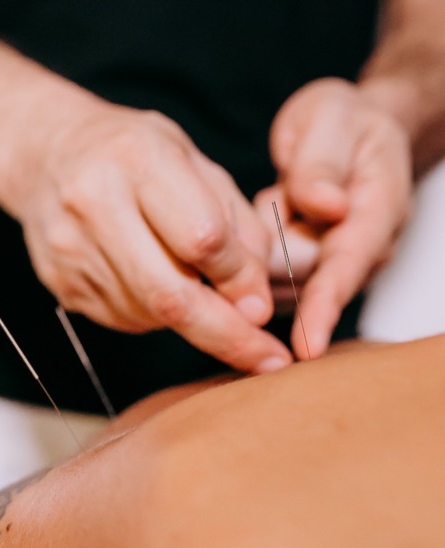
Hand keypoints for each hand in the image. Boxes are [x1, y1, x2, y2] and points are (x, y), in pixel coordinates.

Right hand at [11, 102, 291, 373]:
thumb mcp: (194, 162)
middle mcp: (94, 204)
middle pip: (170, 293)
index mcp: (137, 159)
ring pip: (149, 313)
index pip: (202, 238)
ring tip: (198, 291)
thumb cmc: (133, 155)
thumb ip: (235, 224)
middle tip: (266, 359)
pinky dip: (155, 314)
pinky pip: (124, 318)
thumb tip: (255, 300)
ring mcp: (71, 249)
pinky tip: (154, 282)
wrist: (46, 155)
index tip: (263, 306)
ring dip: (190, 319)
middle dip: (225, 333)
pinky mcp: (60, 282)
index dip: (240, 278)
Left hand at [258, 78, 411, 358]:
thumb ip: (322, 163)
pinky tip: (263, 219)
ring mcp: (331, 264)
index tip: (306, 346)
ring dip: (260, 255)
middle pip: (306, 285)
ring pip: (278, 284)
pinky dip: (250, 257)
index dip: (325, 307)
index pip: (348, 267)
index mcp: (378, 210)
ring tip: (275, 199)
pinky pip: (263, 278)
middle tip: (272, 201)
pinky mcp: (303, 271)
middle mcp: (360, 249)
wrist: (344, 130)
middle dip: (273, 265)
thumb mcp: (330, 119)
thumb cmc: (340, 123)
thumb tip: (325, 205)